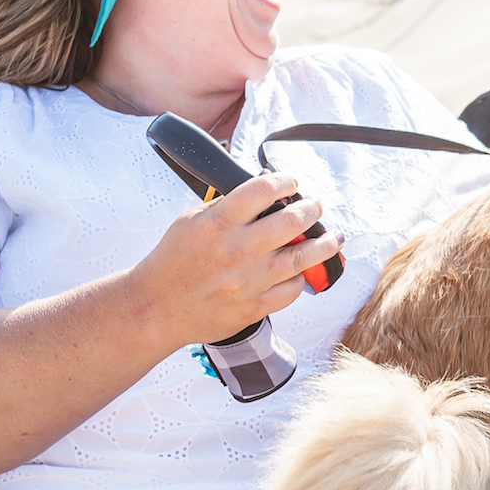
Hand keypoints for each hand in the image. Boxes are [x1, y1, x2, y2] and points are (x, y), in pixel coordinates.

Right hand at [132, 173, 344, 346]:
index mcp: (218, 223)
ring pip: (304, 256)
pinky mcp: (255, 306)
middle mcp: (237, 250)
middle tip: (315, 205)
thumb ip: (225, 205)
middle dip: (312, 208)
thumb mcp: (190, 221)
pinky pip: (293, 289)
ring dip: (325, 243)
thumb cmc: (172, 263)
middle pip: (292, 221)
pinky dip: (302, 277)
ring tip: (333, 236)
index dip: (284, 181)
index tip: (291, 182)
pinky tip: (303, 270)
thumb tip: (262, 189)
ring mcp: (249, 280)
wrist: (156, 308)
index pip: (263, 190)